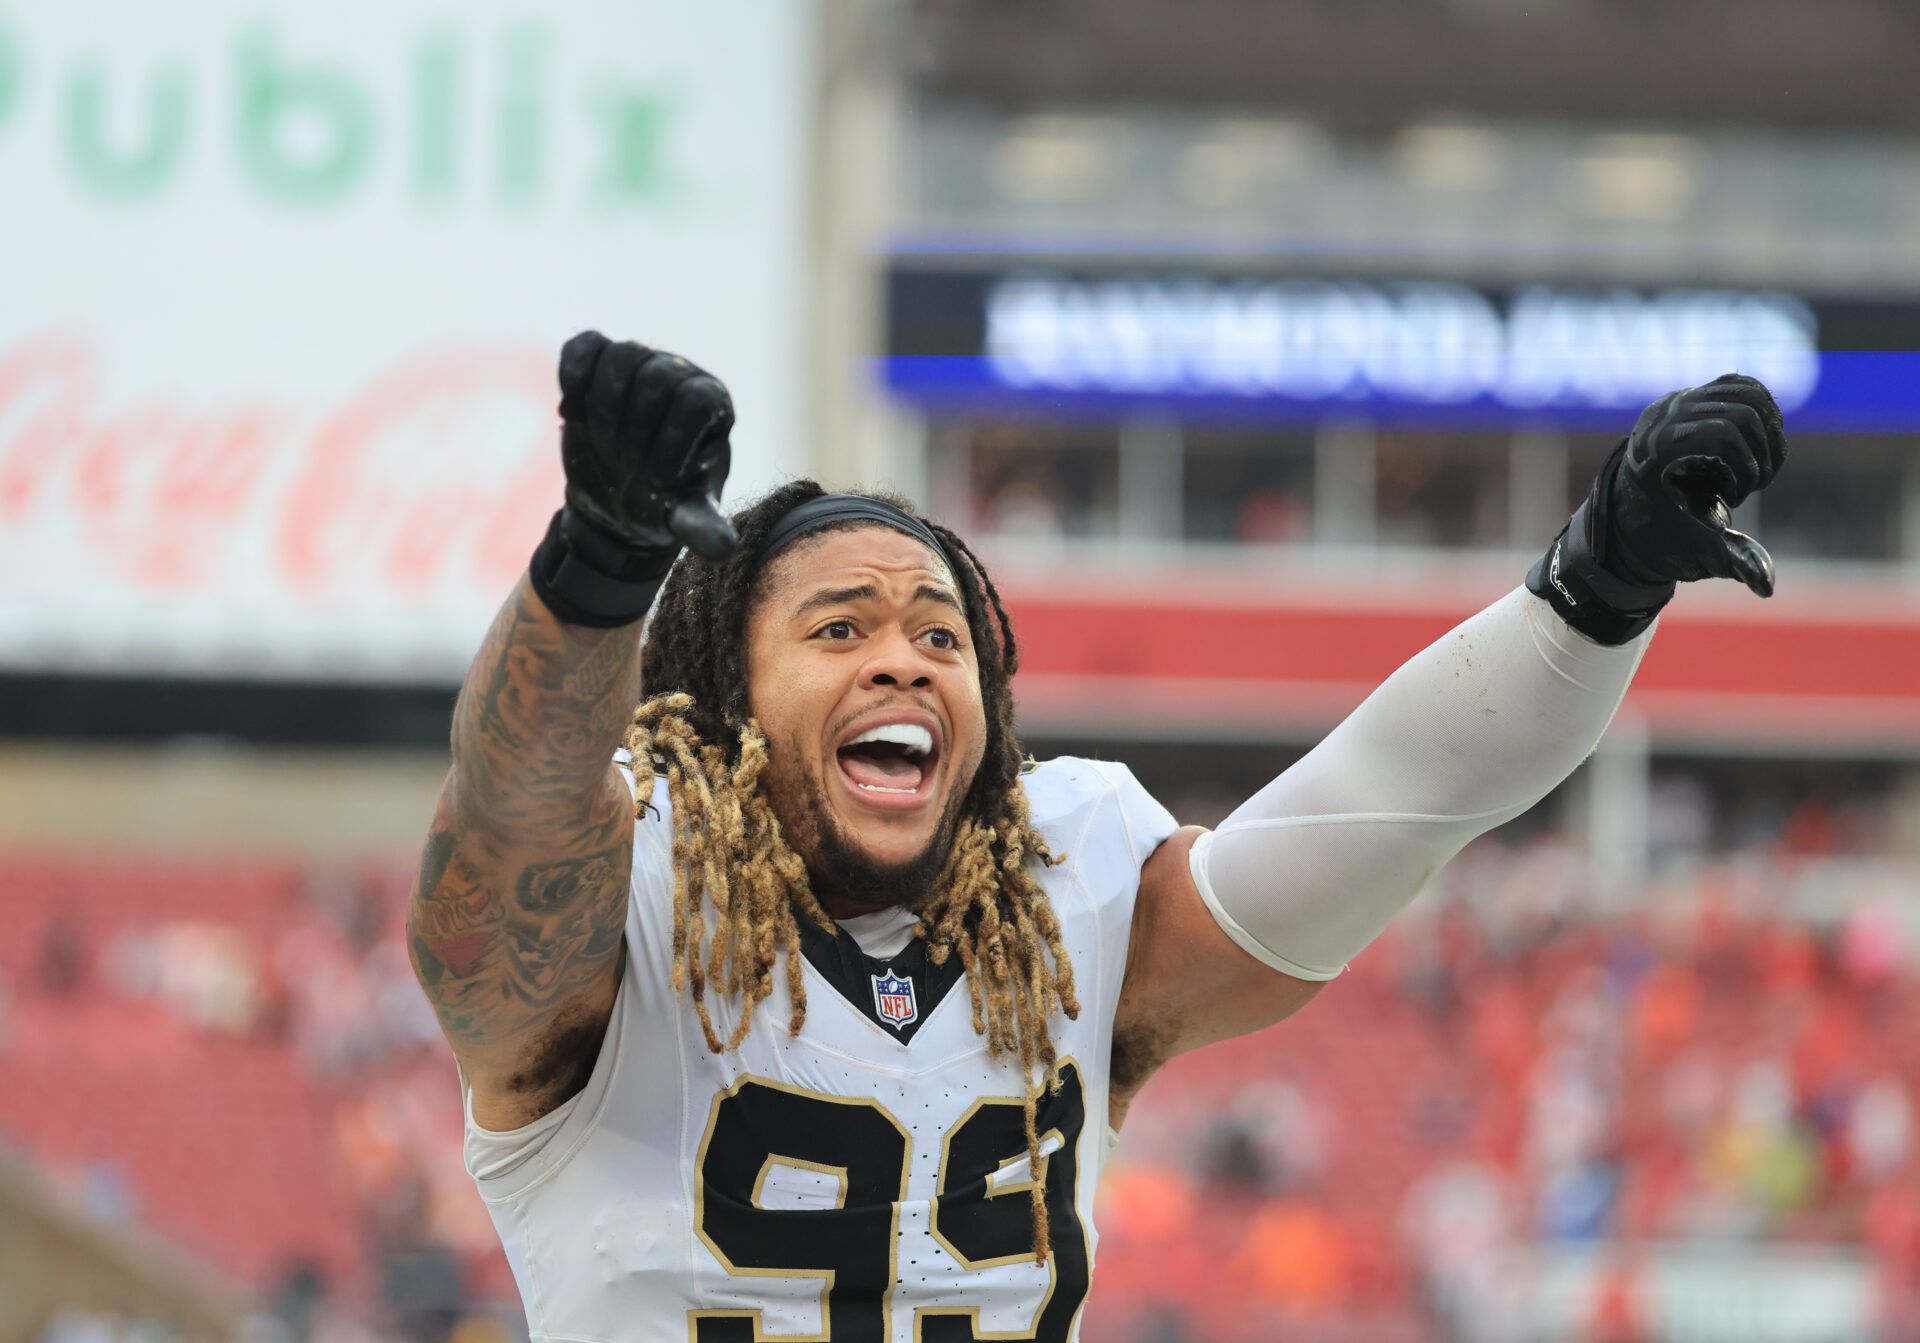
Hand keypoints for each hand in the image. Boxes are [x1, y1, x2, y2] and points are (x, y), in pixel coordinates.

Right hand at [556, 330, 737, 560]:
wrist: (618, 496)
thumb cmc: (661, 504)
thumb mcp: (683, 519)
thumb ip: (702, 527)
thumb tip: (722, 548)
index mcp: (713, 406)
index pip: (695, 401)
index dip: (670, 442)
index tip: (659, 479)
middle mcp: (682, 375)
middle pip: (657, 376)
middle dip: (634, 429)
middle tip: (626, 462)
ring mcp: (640, 363)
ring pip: (622, 354)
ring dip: (604, 406)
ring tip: (603, 440)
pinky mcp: (600, 362)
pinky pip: (585, 345)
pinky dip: (573, 375)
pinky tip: (572, 413)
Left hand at [1605, 374, 1788, 596]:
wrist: (1629, 523)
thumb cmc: (1660, 542)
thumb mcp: (1698, 554)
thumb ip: (1735, 563)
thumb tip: (1768, 588)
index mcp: (1656, 450)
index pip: (1724, 433)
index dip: (1747, 471)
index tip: (1731, 501)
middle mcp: (1662, 417)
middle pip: (1744, 414)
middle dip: (1760, 456)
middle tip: (1745, 489)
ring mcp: (1675, 403)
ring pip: (1749, 395)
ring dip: (1767, 436)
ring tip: (1751, 470)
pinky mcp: (1691, 399)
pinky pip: (1740, 386)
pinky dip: (1764, 411)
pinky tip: (1760, 445)